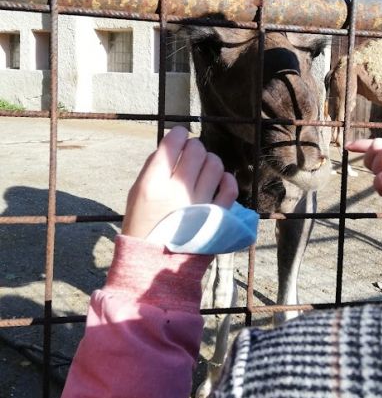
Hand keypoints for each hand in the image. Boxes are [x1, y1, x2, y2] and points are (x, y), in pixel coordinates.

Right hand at [122, 126, 237, 239]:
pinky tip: (218, 181)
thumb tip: (172, 145)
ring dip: (209, 160)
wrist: (156, 263)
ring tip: (202, 169)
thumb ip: (152, 167)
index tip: (179, 136)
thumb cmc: (144, 226)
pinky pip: (230, 186)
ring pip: (215, 163)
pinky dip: (226, 179)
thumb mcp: (136, 195)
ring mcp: (200, 204)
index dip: (178, 134)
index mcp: (153, 184)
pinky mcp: (217, 216)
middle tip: (190, 154)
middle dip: (194, 146)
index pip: (172, 143)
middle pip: (196, 149)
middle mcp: (178, 191)